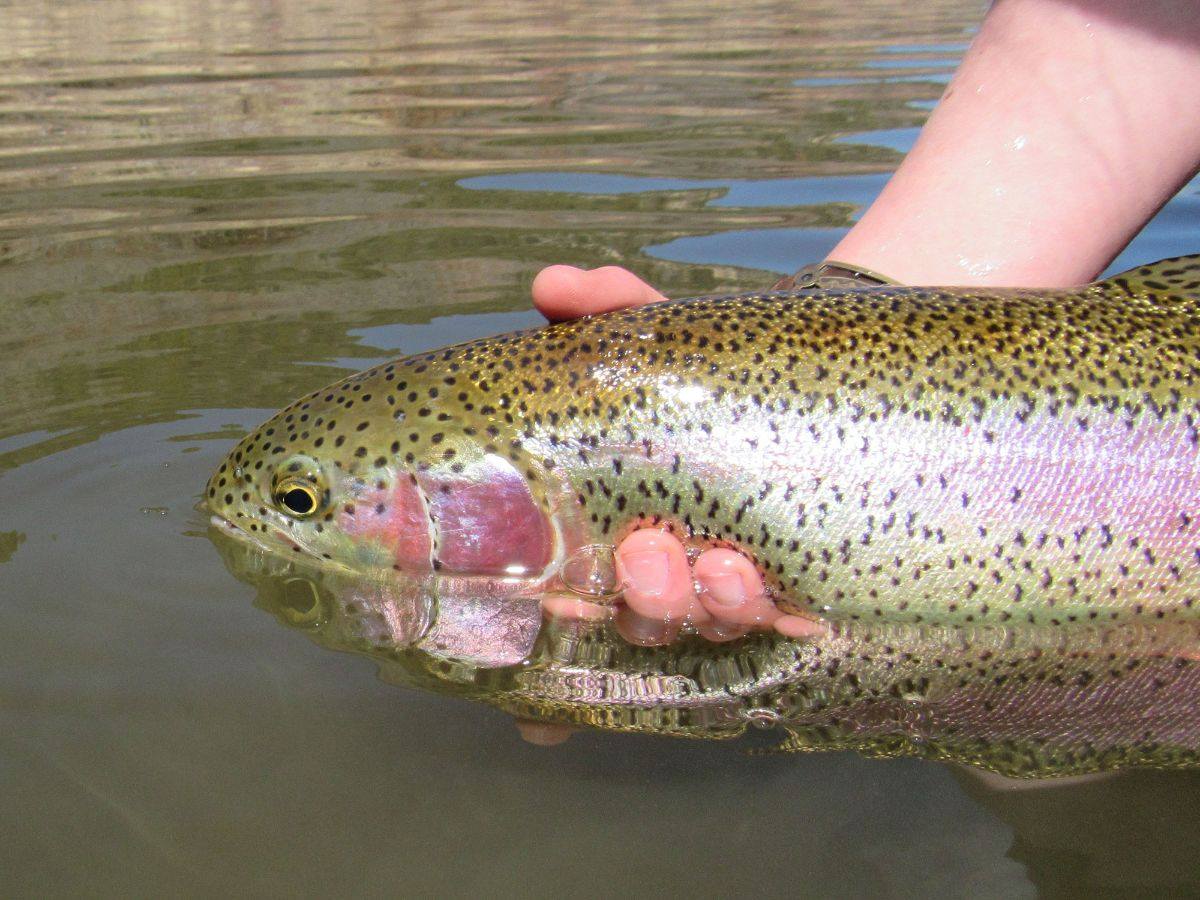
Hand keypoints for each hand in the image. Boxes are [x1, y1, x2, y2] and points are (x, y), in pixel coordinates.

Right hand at [532, 265, 824, 644]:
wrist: (801, 371)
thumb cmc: (708, 369)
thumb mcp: (659, 340)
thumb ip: (606, 310)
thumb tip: (551, 283)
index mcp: (624, 524)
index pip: (585, 587)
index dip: (570, 604)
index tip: (564, 595)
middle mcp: (677, 567)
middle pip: (651, 615)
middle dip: (650, 593)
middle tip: (649, 550)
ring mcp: (739, 579)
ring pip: (720, 620)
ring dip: (719, 603)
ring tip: (727, 564)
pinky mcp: (801, 577)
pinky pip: (794, 616)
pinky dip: (791, 614)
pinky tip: (797, 603)